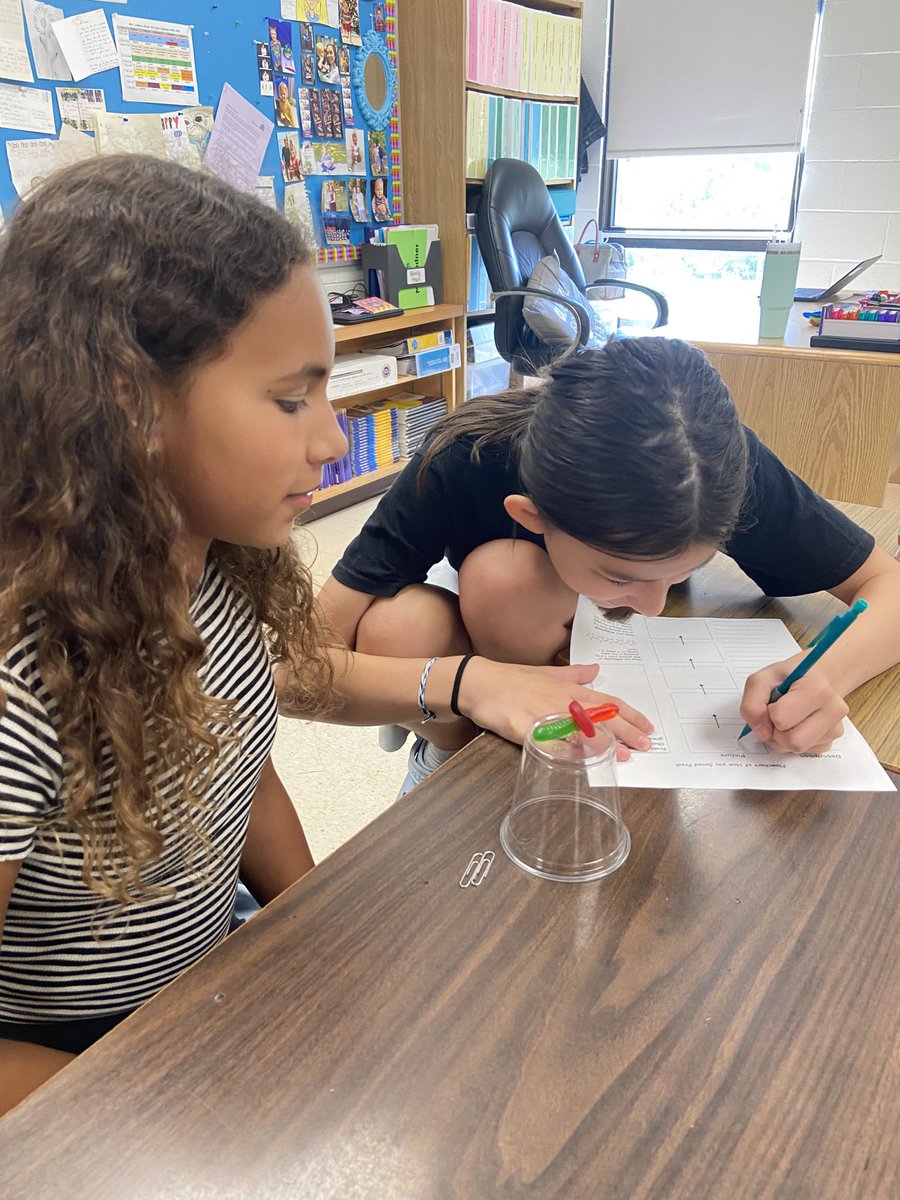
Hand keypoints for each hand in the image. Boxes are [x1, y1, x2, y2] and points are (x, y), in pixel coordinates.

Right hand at [456, 659, 652, 759]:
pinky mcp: (527, 728)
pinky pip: (550, 743)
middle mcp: (562, 701)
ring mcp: (546, 715)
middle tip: (645, 745)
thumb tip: (595, 669)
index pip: (608, 701)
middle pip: (601, 716)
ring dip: (604, 744)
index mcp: (569, 689)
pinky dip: (567, 752)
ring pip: (581, 730)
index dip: (630, 715)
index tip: (647, 727)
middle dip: (626, 731)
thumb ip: (574, 674)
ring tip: (624, 756)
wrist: (479, 683)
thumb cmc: (512, 679)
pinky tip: (581, 762)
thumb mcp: (547, 672)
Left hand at [740, 656, 848, 754]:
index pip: (781, 719)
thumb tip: (761, 733)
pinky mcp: (831, 741)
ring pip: (797, 749)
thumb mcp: (762, 679)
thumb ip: (752, 704)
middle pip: (793, 741)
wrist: (814, 678)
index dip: (769, 712)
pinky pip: (803, 752)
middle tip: (777, 714)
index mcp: (817, 689)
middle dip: (776, 731)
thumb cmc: (788, 677)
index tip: (774, 701)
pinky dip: (792, 742)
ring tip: (786, 719)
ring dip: (782, 738)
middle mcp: (833, 709)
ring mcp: (835, 728)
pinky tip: (796, 724)